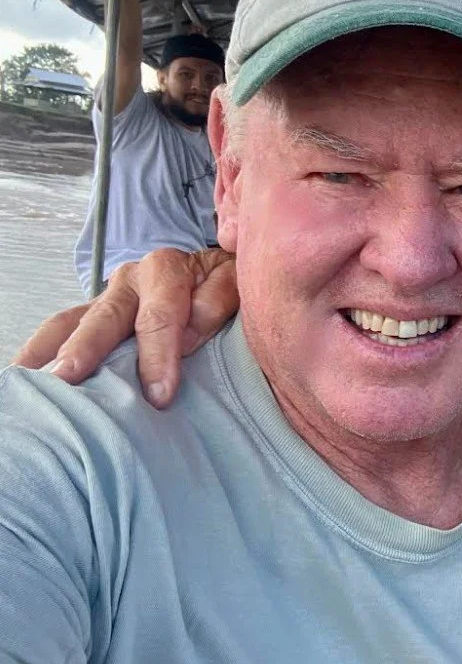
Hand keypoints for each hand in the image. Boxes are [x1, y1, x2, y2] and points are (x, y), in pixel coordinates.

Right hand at [11, 248, 237, 407]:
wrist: (218, 267)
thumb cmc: (228, 283)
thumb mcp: (236, 282)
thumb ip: (218, 300)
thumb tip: (189, 334)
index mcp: (167, 269)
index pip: (161, 315)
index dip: (160, 356)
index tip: (160, 396)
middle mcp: (130, 280)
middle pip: (106, 318)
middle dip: (87, 350)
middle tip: (68, 379)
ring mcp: (107, 297)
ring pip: (72, 321)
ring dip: (51, 352)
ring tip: (32, 383)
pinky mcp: (95, 313)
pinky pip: (61, 329)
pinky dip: (40, 351)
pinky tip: (24, 376)